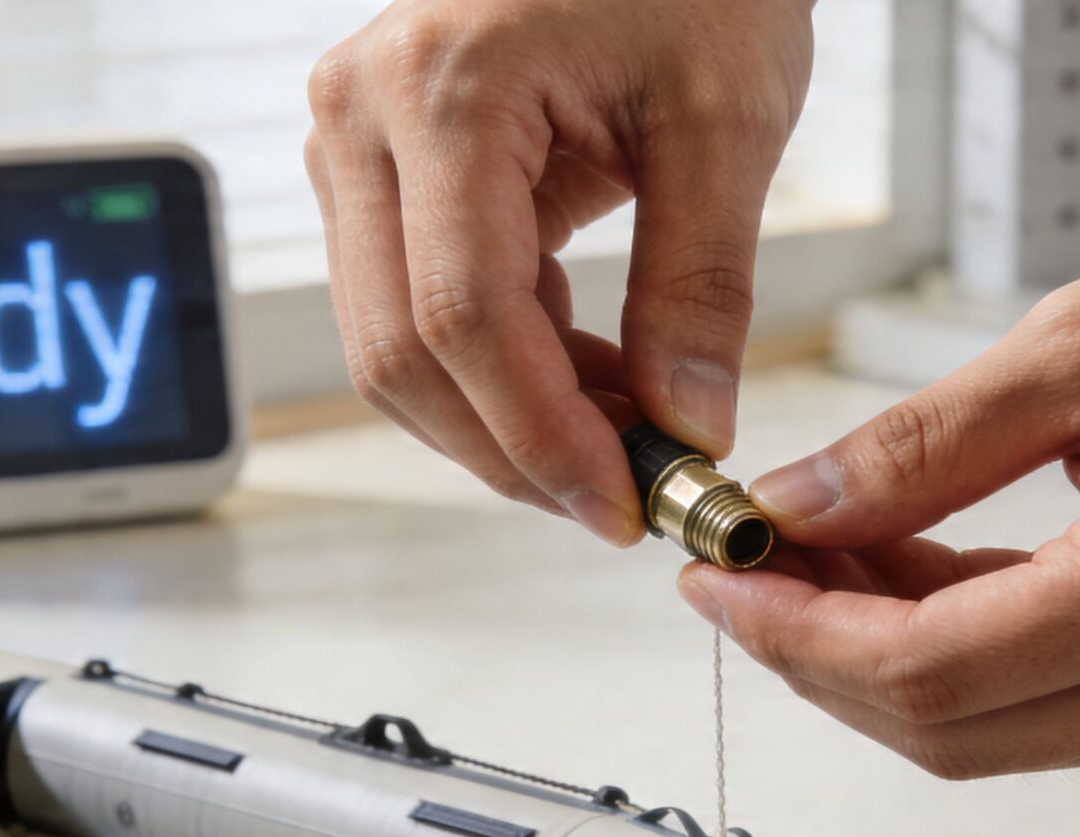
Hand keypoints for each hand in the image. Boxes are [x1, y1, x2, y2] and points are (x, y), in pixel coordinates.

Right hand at [304, 0, 814, 541]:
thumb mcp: (725, 118)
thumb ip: (703, 286)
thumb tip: (690, 429)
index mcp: (440, 89)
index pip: (462, 317)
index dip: (540, 434)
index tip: (625, 504)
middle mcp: (361, 116)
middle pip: (401, 352)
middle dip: (513, 450)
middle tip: (624, 501)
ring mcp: (353, 144)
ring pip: (392, 348)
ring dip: (501, 421)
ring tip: (621, 440)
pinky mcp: (376, 171)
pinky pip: (413, 307)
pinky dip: (499, 369)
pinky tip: (589, 381)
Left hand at [679, 167, 1079, 775]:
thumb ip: (921, 446)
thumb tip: (794, 506)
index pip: (919, 672)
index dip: (794, 637)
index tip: (719, 582)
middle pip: (949, 732)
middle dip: (825, 662)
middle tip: (755, 572)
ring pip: (1002, 733)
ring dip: (894, 664)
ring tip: (826, 558)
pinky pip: (1066, 705)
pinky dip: (977, 655)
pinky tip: (922, 574)